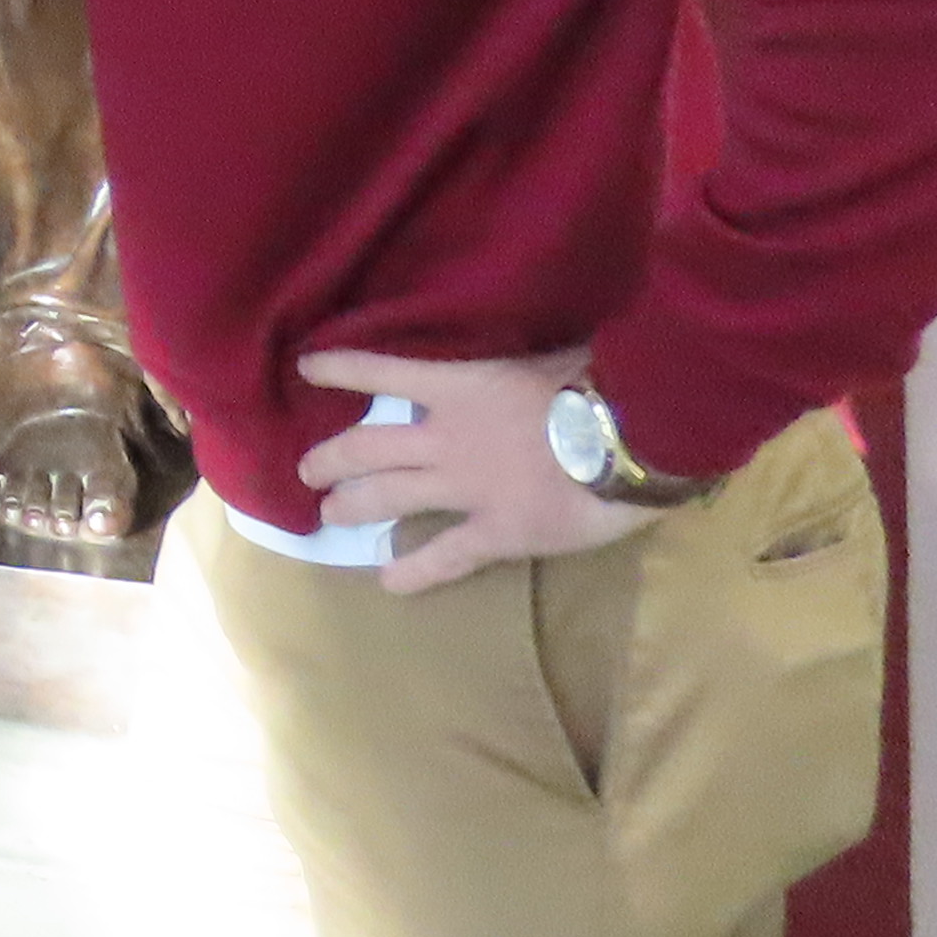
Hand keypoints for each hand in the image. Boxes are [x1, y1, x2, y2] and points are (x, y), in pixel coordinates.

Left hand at [296, 344, 660, 596]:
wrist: (632, 437)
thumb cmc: (599, 382)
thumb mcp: (549, 354)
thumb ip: (521, 363)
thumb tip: (529, 355)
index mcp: (460, 387)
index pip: (383, 372)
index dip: (341, 369)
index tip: (305, 368)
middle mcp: (447, 439)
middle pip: (369, 448)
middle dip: (332, 459)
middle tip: (307, 470)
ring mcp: (466, 489)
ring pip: (390, 498)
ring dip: (354, 505)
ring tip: (328, 514)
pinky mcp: (496, 533)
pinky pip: (446, 556)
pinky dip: (414, 571)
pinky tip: (388, 582)